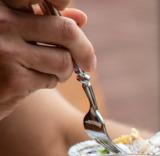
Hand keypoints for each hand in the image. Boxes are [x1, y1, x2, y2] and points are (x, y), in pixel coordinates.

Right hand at [0, 2, 94, 120]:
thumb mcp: (13, 28)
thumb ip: (43, 20)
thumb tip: (81, 18)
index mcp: (2, 5)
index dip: (64, 6)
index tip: (74, 24)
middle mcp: (1, 22)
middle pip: (66, 30)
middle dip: (84, 49)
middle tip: (88, 62)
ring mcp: (6, 51)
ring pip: (63, 60)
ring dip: (64, 70)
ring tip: (48, 71)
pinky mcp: (12, 79)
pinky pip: (50, 80)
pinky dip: (48, 83)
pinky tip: (29, 81)